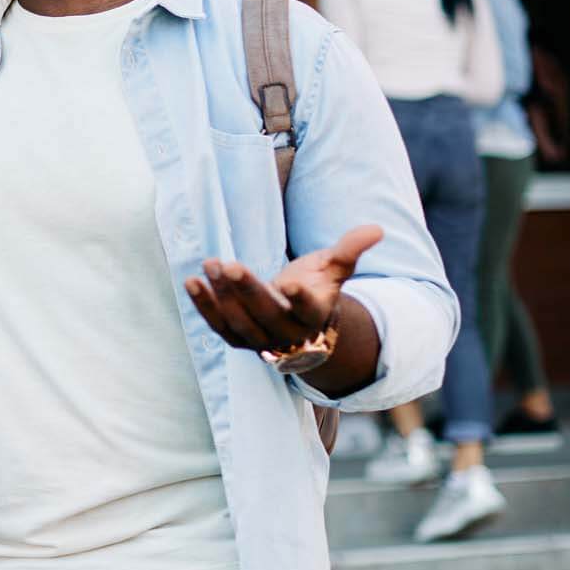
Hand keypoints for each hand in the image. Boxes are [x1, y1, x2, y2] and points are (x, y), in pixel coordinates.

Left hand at [185, 225, 382, 357]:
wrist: (301, 324)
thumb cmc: (317, 287)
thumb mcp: (334, 268)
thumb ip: (350, 249)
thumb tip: (376, 228)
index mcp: (316, 314)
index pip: (308, 308)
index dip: (299, 297)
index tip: (289, 282)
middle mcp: (289, 333)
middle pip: (267, 314)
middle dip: (247, 291)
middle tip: (229, 265)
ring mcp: (262, 341)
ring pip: (240, 322)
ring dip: (222, 295)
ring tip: (210, 264)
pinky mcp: (239, 341)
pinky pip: (219, 327)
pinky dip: (204, 307)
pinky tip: (192, 282)